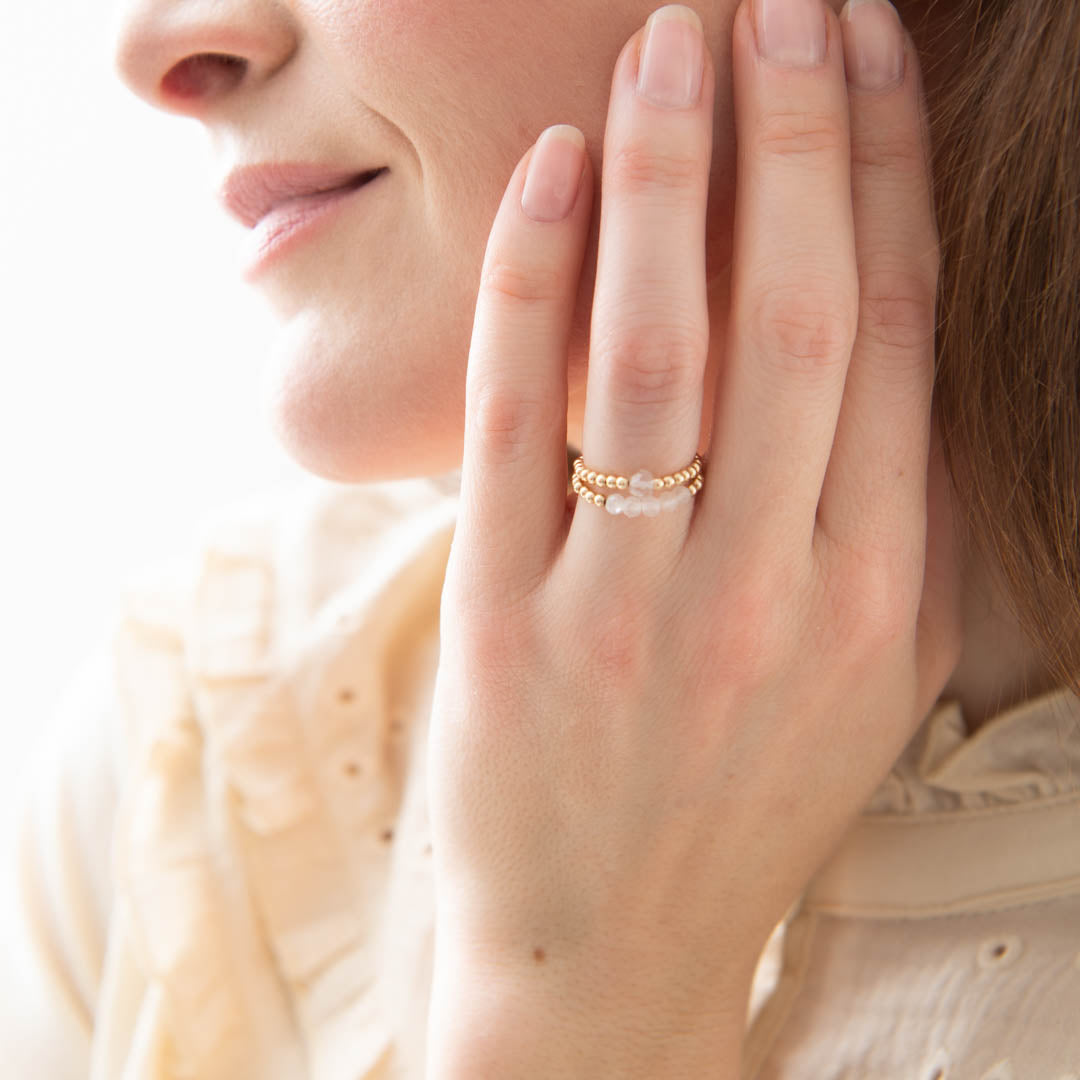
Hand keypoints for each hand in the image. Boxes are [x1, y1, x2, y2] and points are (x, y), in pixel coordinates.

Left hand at [426, 0, 961, 1067]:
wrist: (612, 950)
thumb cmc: (732, 800)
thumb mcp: (861, 676)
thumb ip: (884, 521)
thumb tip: (882, 342)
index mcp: (880, 595)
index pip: (897, 339)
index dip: (885, 178)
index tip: (866, 57)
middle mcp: (775, 593)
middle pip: (799, 315)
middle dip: (796, 134)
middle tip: (778, 1)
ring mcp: (634, 610)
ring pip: (665, 352)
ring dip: (673, 180)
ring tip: (670, 46)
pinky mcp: (509, 624)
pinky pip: (523, 425)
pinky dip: (535, 287)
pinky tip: (554, 177)